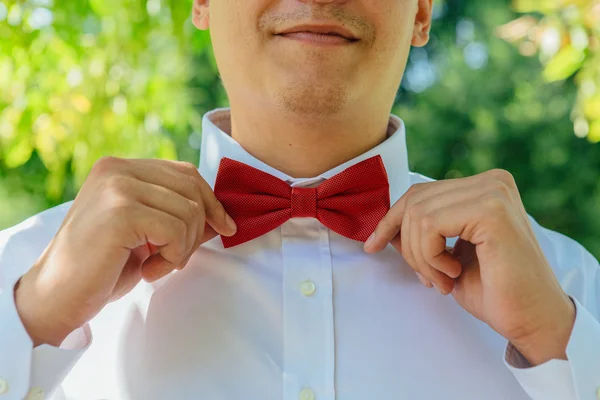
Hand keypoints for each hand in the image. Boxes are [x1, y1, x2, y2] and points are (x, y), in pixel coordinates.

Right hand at [14, 157, 236, 346]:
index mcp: (120, 168)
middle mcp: (117, 169)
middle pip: (192, 188)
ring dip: (183, 248)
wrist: (57, 297)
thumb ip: (179, 216)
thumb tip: (225, 217)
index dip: (211, 201)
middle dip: (198, 228)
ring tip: (155, 266)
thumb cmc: (103, 267)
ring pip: (189, 211)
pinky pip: (176, 230)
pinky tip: (148, 271)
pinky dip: (173, 257)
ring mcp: (117, 187)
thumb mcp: (147, 235)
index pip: (185, 173)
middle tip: (177, 258)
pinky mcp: (121, 211)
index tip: (225, 227)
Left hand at [364, 169, 575, 364]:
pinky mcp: (492, 210)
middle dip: (407, 245)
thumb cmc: (493, 290)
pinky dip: (430, 256)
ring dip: (420, 257)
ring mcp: (494, 192)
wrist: (532, 320)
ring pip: (418, 214)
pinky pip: (430, 226)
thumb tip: (385, 227)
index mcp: (484, 187)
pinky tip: (453, 273)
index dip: (390, 220)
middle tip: (427, 278)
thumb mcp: (447, 254)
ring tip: (442, 281)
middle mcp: (492, 182)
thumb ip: (422, 232)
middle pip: (415, 200)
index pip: (420, 193)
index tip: (372, 245)